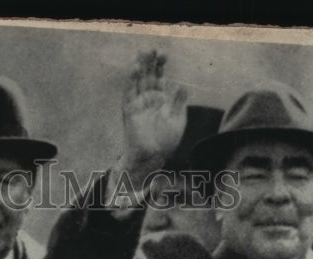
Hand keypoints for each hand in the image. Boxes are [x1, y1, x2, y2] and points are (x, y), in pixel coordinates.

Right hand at [121, 51, 187, 173]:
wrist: (152, 157)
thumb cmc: (165, 141)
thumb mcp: (177, 120)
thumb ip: (179, 103)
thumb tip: (183, 85)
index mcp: (161, 100)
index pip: (160, 78)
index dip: (161, 66)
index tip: (164, 55)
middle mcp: (148, 99)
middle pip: (148, 76)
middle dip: (150, 63)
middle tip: (152, 48)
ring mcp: (138, 104)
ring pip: (138, 82)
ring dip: (140, 68)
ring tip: (142, 54)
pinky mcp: (130, 111)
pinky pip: (129, 93)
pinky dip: (131, 81)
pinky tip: (134, 69)